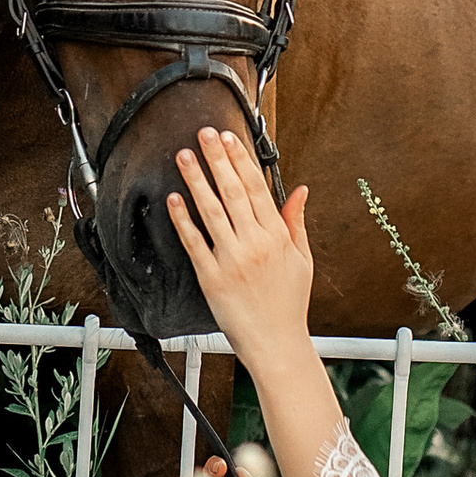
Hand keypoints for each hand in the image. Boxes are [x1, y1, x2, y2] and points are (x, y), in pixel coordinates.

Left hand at [170, 127, 314, 373]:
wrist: (277, 343)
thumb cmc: (289, 303)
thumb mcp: (301, 259)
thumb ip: (296, 221)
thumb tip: (300, 190)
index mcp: (277, 236)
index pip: (256, 188)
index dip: (241, 160)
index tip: (230, 138)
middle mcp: (255, 243)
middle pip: (233, 192)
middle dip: (217, 159)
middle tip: (204, 133)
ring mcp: (232, 260)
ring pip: (211, 211)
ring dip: (196, 180)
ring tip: (184, 156)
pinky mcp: (212, 278)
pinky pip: (194, 243)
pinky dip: (183, 219)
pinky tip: (174, 199)